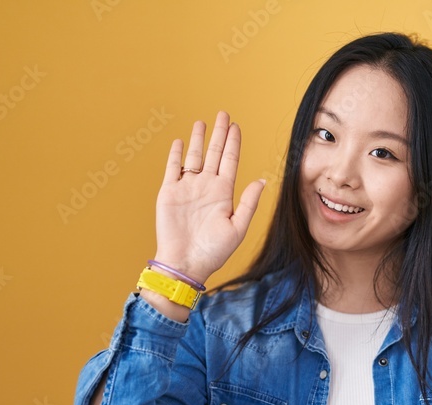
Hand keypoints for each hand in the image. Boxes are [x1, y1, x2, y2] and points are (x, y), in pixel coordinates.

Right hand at [153, 111, 265, 284]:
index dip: (233, 143)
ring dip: (198, 140)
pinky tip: (180, 141)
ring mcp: (187, 188)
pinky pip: (173, 169)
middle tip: (223, 114)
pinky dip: (176, 154)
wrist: (186, 263)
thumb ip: (248, 203)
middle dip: (219, 134)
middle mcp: (206, 187)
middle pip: (213, 153)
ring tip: (202, 122)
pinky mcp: (169, 193)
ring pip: (193, 157)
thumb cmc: (213, 251)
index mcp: (224, 193)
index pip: (230, 161)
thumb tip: (262, 181)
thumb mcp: (238, 227)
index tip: (236, 126)